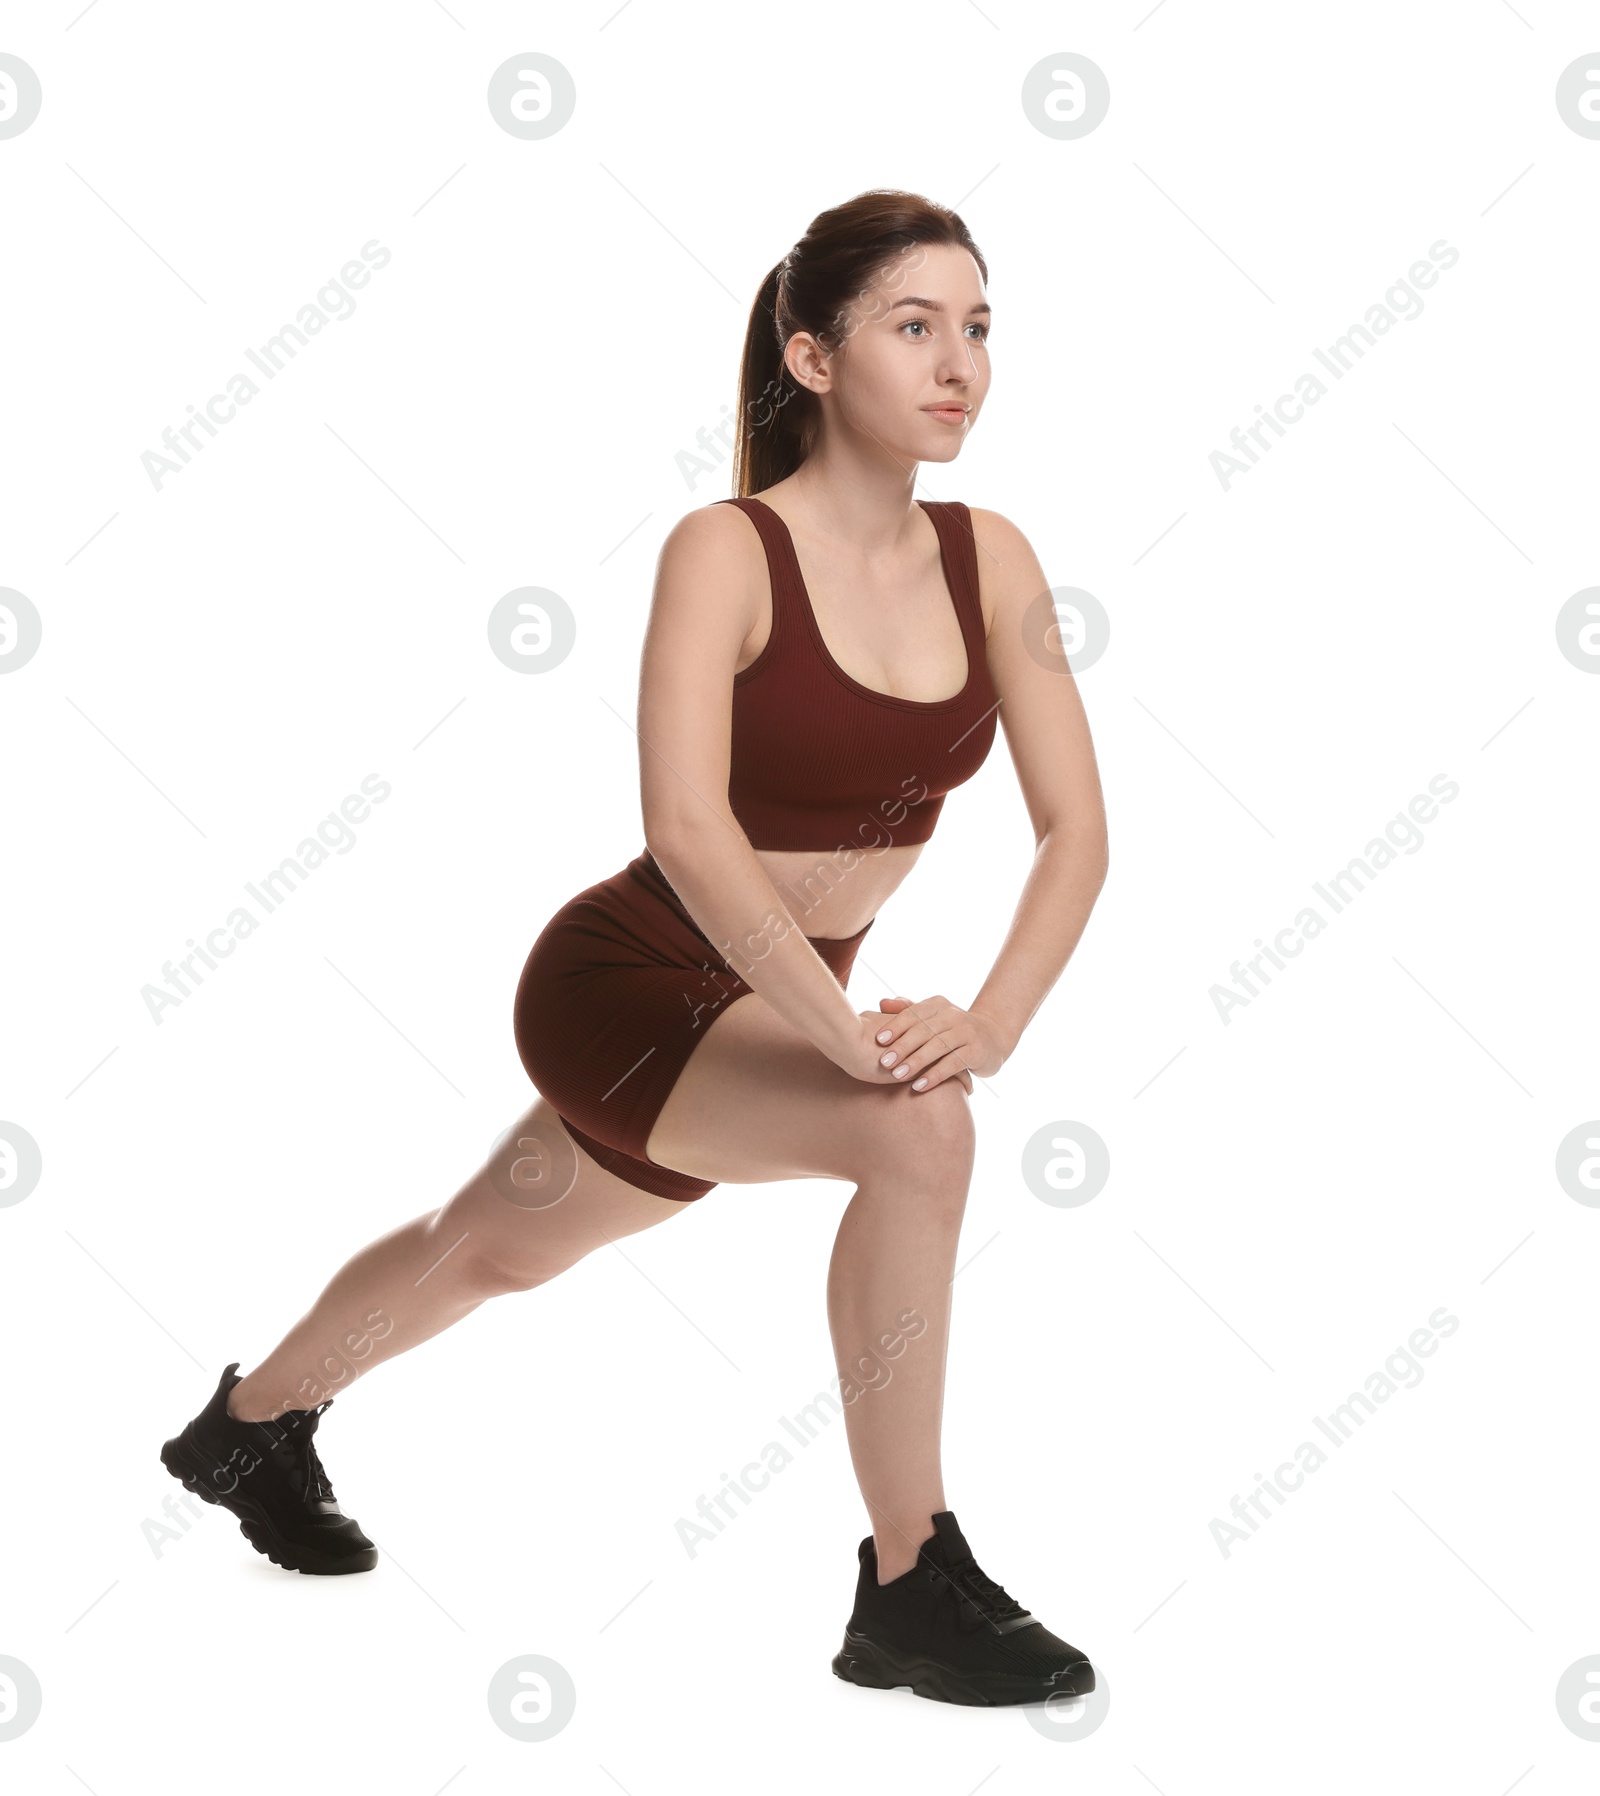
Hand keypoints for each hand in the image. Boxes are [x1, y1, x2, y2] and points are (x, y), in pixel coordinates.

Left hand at [867, 994, 1011, 1093]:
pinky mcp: (977, 1051)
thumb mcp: (933, 1017)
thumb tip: (881, 1003)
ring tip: (897, 1076)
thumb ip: (908, 1011)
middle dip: (902, 1046)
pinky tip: (919, 1086)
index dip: (896, 1026)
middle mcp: (953, 1015)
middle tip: (884, 1062)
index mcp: (938, 1004)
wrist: (993, 1036)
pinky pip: (954, 1063)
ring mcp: (967, 1032)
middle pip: (924, 1030)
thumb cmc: (953, 1029)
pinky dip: (935, 1075)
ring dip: (916, 1061)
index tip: (878, 1040)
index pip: (914, 1013)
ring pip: (938, 1046)